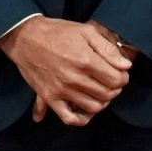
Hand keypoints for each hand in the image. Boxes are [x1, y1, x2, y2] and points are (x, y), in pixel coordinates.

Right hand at [0, 17, 134, 126]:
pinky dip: (81, 119)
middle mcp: (75, 78)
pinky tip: (85, 112)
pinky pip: (69, 118)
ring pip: (94, 108)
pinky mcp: (50, 97)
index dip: (122, 77)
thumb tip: (126, 66)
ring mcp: (62, 90)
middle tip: (109, 81)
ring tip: (98, 92)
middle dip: (114, 89)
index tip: (119, 73)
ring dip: (101, 102)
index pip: (117, 80)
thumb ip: (107, 48)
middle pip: (108, 94)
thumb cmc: (57, 32)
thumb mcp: (85, 31)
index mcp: (86, 60)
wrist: (25, 37)